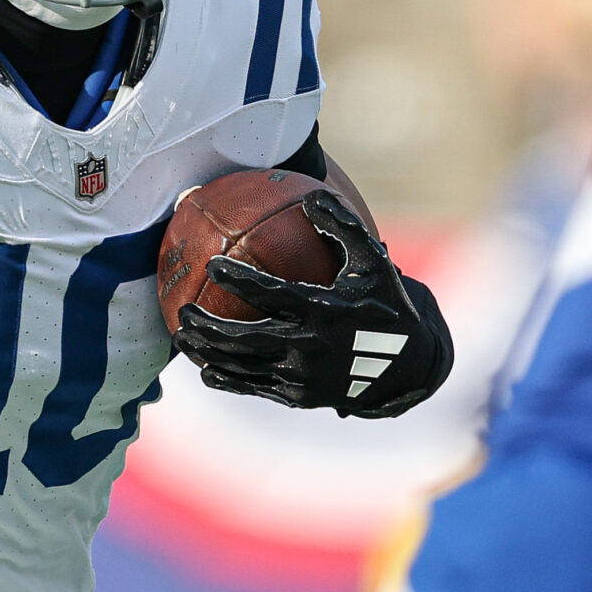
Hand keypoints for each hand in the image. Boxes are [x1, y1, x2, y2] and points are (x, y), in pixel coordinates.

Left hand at [174, 192, 452, 416]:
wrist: (409, 364)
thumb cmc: (386, 302)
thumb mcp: (373, 261)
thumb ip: (343, 226)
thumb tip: (311, 194)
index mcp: (326, 311)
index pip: (273, 294)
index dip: (240, 280)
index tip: (213, 264)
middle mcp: (311, 347)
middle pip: (246, 339)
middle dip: (209, 328)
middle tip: (183, 311)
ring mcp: (304, 377)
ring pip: (244, 367)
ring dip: (208, 354)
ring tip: (181, 338)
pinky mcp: (301, 397)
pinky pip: (255, 388)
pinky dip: (228, 380)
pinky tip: (206, 370)